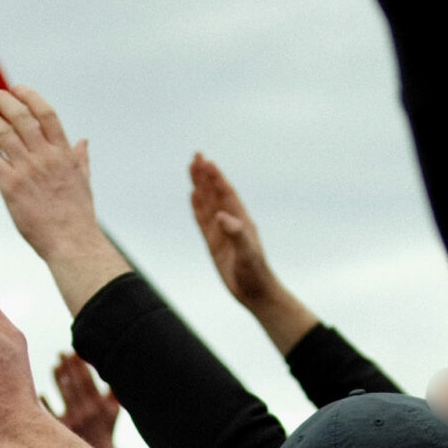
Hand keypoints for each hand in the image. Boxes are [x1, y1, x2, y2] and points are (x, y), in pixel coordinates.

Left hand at [0, 85, 99, 259]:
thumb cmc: (78, 216)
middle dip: (2, 100)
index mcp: (63, 153)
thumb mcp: (84, 181)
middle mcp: (44, 156)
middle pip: (20, 117)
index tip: (16, 88)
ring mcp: (27, 170)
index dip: (29, 96)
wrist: (71, 242)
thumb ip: (80, 158)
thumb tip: (83, 141)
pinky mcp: (10, 186)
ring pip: (2, 132)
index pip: (45, 113)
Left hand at [50, 353, 121, 447]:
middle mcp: (86, 412)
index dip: (80, 364)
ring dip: (58, 378)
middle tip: (61, 354)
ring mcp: (72, 421)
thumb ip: (113, 396)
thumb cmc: (104, 436)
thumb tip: (111, 374)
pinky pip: (49, 411)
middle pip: (74, 383)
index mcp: (99, 406)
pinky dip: (45, 400)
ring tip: (55, 366)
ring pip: (63, 393)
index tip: (74, 352)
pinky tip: (41, 392)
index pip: (88, 379)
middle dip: (68, 366)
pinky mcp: (60, 430)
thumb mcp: (113, 415)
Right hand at [189, 153, 281, 306]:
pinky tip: (193, 194)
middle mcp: (231, 222)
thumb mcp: (247, 254)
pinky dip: (197, 206)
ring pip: (208, 203)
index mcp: (241, 221)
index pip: (226, 194)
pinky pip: (202, 220)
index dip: (216, 178)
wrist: (256, 293)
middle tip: (196, 155)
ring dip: (200, 185)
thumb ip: (236, 234)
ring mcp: (221, 231)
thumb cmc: (255, 274)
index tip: (206, 162)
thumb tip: (221, 217)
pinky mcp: (214, 243)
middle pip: (215, 193)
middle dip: (206, 175)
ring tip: (192, 167)